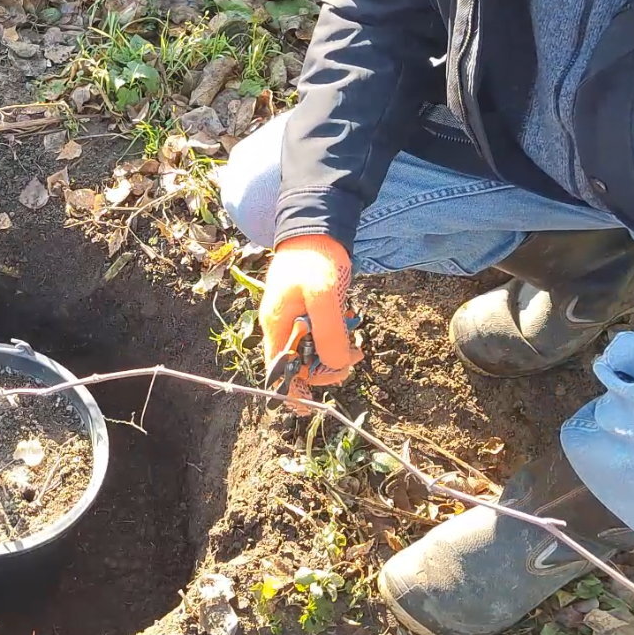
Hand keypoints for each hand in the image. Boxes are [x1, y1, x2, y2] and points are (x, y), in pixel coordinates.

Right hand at [259, 234, 363, 410]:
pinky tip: (350, 323)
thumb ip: (329, 333)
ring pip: (313, 349)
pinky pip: (322, 332)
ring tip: (358, 343)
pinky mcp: (309, 308)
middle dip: (326, 367)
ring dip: (335, 351)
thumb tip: (337, 364)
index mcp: (276, 326)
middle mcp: (282, 326)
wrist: (318, 225)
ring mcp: (295, 317)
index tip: (310, 409)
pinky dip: (337, 334)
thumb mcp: (324, 297)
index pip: (277, 372)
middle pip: (299, 364)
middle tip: (353, 358)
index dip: (291, 394)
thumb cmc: (315, 260)